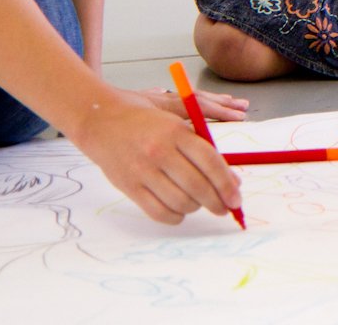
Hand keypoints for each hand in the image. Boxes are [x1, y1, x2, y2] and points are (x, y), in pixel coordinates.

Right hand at [71, 89, 242, 224]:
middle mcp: (159, 151)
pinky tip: (180, 209)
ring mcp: (143, 171)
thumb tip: (232, 180)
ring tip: (198, 202)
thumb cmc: (145, 122)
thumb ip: (204, 147)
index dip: (227, 184)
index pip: (210, 162)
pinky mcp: (129, 187)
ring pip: (181, 202)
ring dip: (196, 207)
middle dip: (217, 202)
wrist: (101, 121)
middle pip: (198, 186)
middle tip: (225, 208)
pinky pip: (159, 212)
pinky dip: (176, 216)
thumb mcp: (176, 122)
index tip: (237, 197)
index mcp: (176, 132)